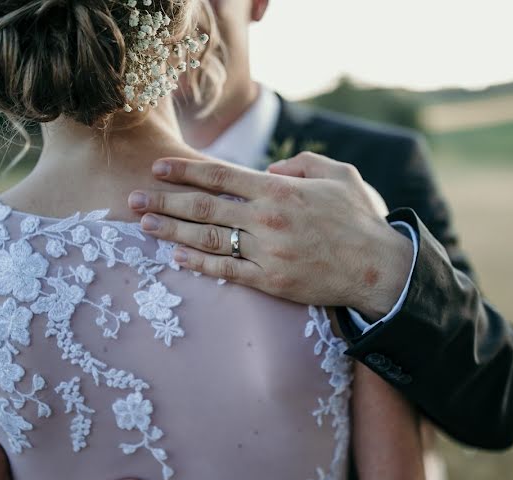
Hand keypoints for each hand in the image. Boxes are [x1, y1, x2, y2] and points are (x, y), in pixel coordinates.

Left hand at [128, 152, 413, 320]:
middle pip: (204, 209)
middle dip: (165, 202)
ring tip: (145, 226)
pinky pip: (227, 272)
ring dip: (172, 233)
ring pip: (209, 240)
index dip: (185, 171)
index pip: (221, 177)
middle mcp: (268, 220)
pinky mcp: (271, 282)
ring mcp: (267, 253)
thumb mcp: (339, 174)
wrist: (379, 269)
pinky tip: (176, 259)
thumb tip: (268, 170)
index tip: (158, 168)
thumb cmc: (361, 218)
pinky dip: (199, 265)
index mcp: (280, 190)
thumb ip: (300, 164)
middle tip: (133, 199)